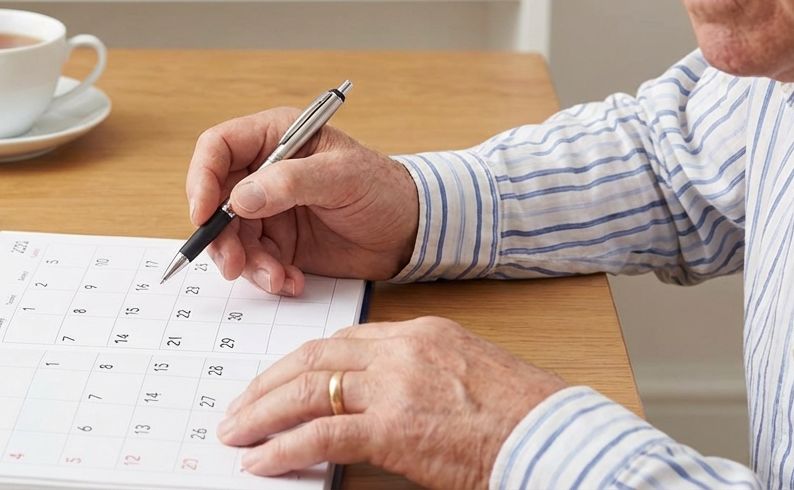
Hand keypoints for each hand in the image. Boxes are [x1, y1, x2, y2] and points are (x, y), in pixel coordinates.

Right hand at [186, 108, 419, 294]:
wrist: (411, 233)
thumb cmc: (383, 189)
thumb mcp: (341, 177)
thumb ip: (290, 182)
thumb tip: (240, 198)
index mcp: (274, 137)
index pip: (217, 148)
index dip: (201, 178)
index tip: (203, 213)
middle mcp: (264, 171)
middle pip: (215, 199)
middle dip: (221, 235)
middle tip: (233, 264)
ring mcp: (269, 209)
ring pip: (231, 236)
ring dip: (247, 263)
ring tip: (277, 278)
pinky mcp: (279, 242)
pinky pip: (254, 261)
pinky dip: (267, 276)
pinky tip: (291, 281)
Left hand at [217, 317, 567, 487]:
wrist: (556, 438)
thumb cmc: (524, 416)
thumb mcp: (467, 375)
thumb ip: (417, 376)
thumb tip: (374, 401)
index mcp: (420, 333)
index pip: (341, 341)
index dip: (299, 363)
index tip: (275, 381)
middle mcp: (402, 351)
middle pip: (313, 358)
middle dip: (268, 383)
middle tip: (238, 407)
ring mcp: (396, 388)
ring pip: (307, 391)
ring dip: (262, 414)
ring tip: (237, 434)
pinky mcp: (394, 429)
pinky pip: (321, 435)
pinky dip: (284, 448)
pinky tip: (262, 461)